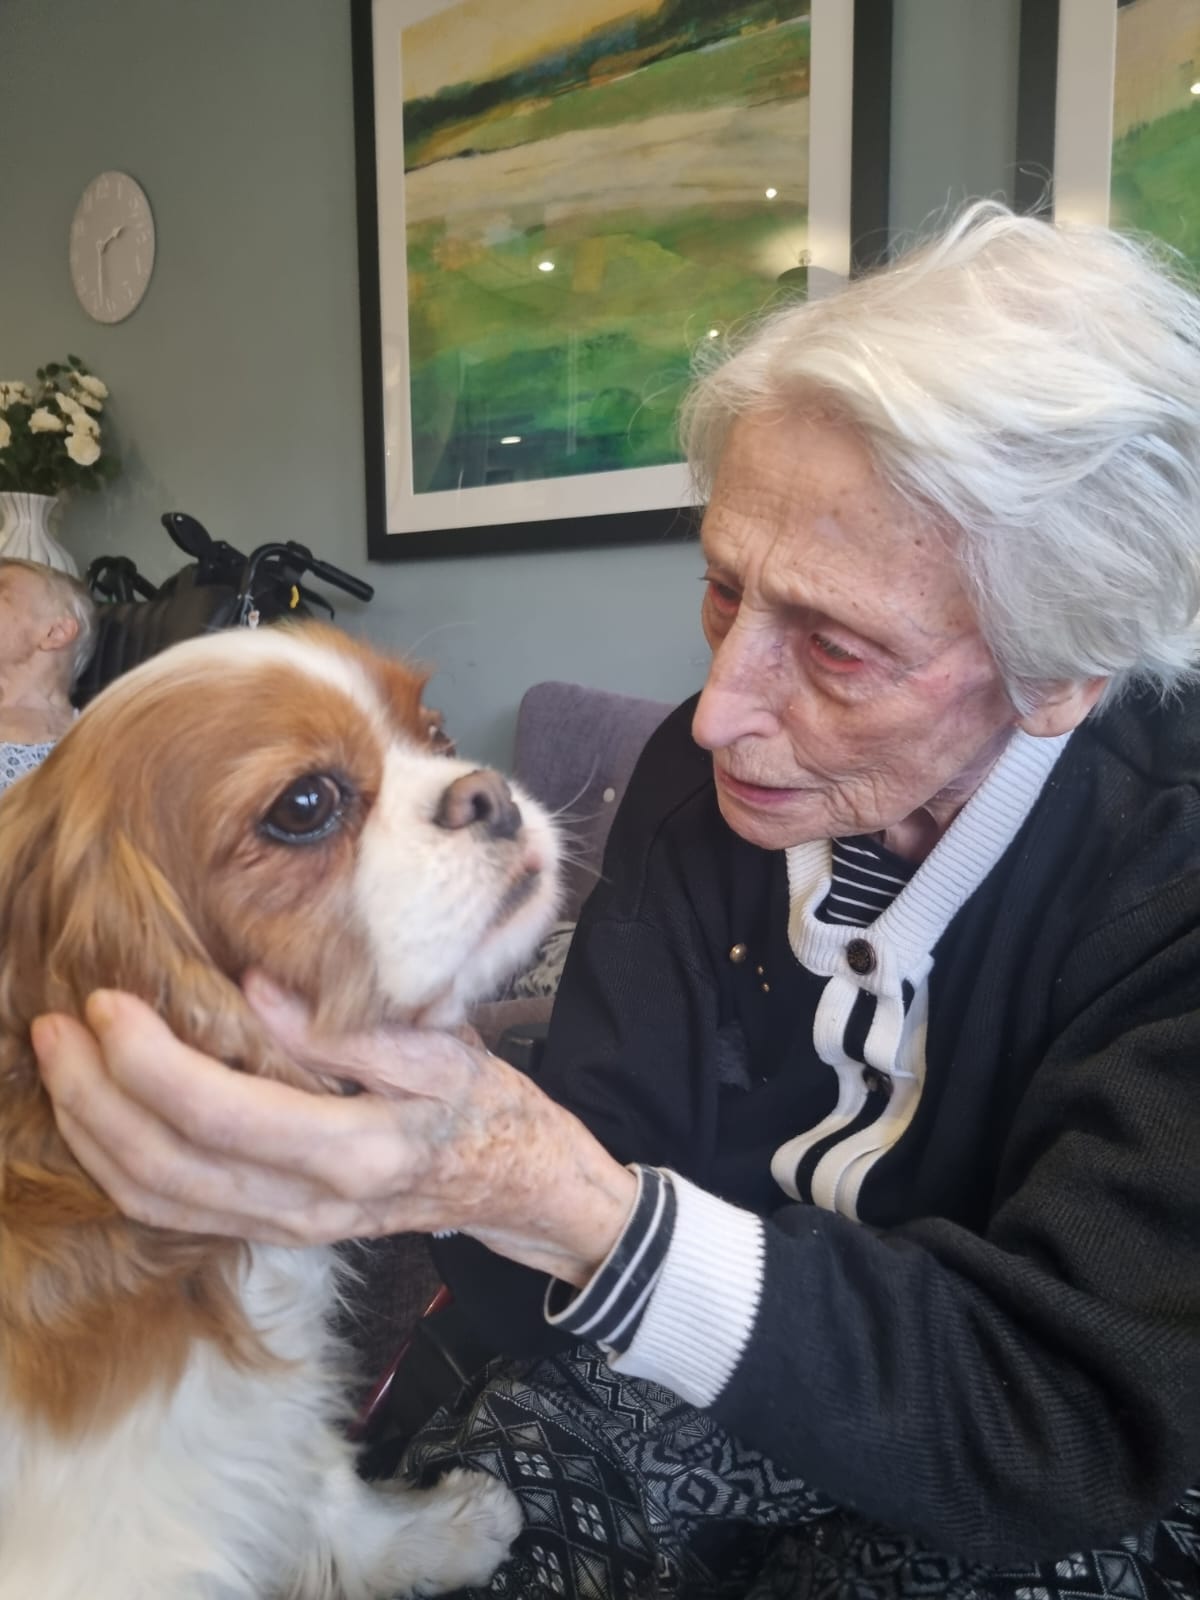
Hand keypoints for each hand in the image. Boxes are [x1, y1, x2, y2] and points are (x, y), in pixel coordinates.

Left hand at [31, 981, 636, 1283]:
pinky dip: (121, 1171)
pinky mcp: (277, 1231)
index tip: (109, 1004)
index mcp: (355, 1151)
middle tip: (57, 1029)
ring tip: (59, 1067)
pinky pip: (177, 1215)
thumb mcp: (439, 1048)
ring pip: (159, 1203)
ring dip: (94, 1137)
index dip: (150, 1063)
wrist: (515, 1184)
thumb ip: (347, 1028)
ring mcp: (289, 1228)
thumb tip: (254, 988)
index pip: (222, 1116)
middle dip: (97, 1098)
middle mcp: (310, 1205)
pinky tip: (98, 1120)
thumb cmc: (483, 1104)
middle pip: (168, 1169)